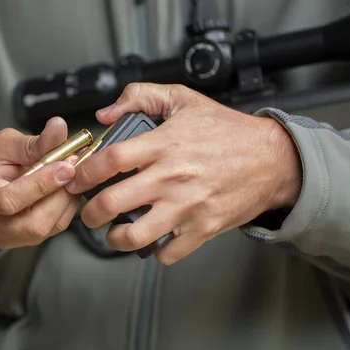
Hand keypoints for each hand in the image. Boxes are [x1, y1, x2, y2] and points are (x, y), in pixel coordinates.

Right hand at [0, 117, 79, 249]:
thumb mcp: (4, 142)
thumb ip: (32, 141)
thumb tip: (59, 128)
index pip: (9, 200)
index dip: (42, 184)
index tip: (66, 166)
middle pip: (33, 224)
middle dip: (60, 194)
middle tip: (74, 166)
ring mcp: (5, 237)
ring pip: (47, 228)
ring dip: (67, 198)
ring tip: (72, 172)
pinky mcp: (24, 240)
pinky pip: (53, 228)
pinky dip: (66, 205)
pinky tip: (67, 185)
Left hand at [66, 83, 301, 264]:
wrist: (272, 159)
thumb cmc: (226, 130)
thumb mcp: (182, 99)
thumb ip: (139, 97)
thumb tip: (105, 115)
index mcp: (164, 144)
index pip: (110, 160)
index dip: (85, 172)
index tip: (78, 179)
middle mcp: (172, 177)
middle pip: (113, 202)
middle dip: (89, 213)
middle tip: (88, 212)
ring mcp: (187, 206)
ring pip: (135, 235)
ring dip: (115, 238)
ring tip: (113, 232)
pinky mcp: (203, 228)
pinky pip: (168, 252)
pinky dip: (154, 250)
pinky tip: (152, 237)